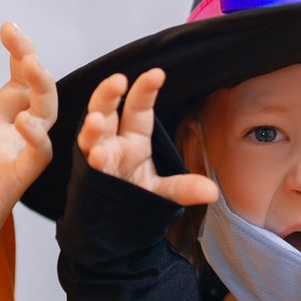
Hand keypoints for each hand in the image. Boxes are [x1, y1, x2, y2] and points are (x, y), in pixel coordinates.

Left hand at [0, 13, 55, 293]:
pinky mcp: (13, 179)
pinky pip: (37, 153)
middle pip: (18, 82)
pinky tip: (23, 118)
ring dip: (40, 83)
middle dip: (21, 52)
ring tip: (29, 60)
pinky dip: (37, 135)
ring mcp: (4, 152)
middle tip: (10, 29)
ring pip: (40, 108)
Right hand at [78, 69, 217, 206]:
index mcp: (134, 137)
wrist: (116, 226)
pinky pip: (89, 166)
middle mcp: (113, 142)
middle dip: (108, 95)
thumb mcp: (164, 192)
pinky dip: (92, 160)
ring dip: (91, 128)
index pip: (138, 107)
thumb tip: (211, 191)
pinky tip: (96, 156)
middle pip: (106, 111)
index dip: (145, 90)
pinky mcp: (90, 178)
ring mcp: (98, 158)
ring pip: (90, 136)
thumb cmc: (138, 198)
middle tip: (117, 81)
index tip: (157, 74)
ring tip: (95, 121)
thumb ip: (184, 188)